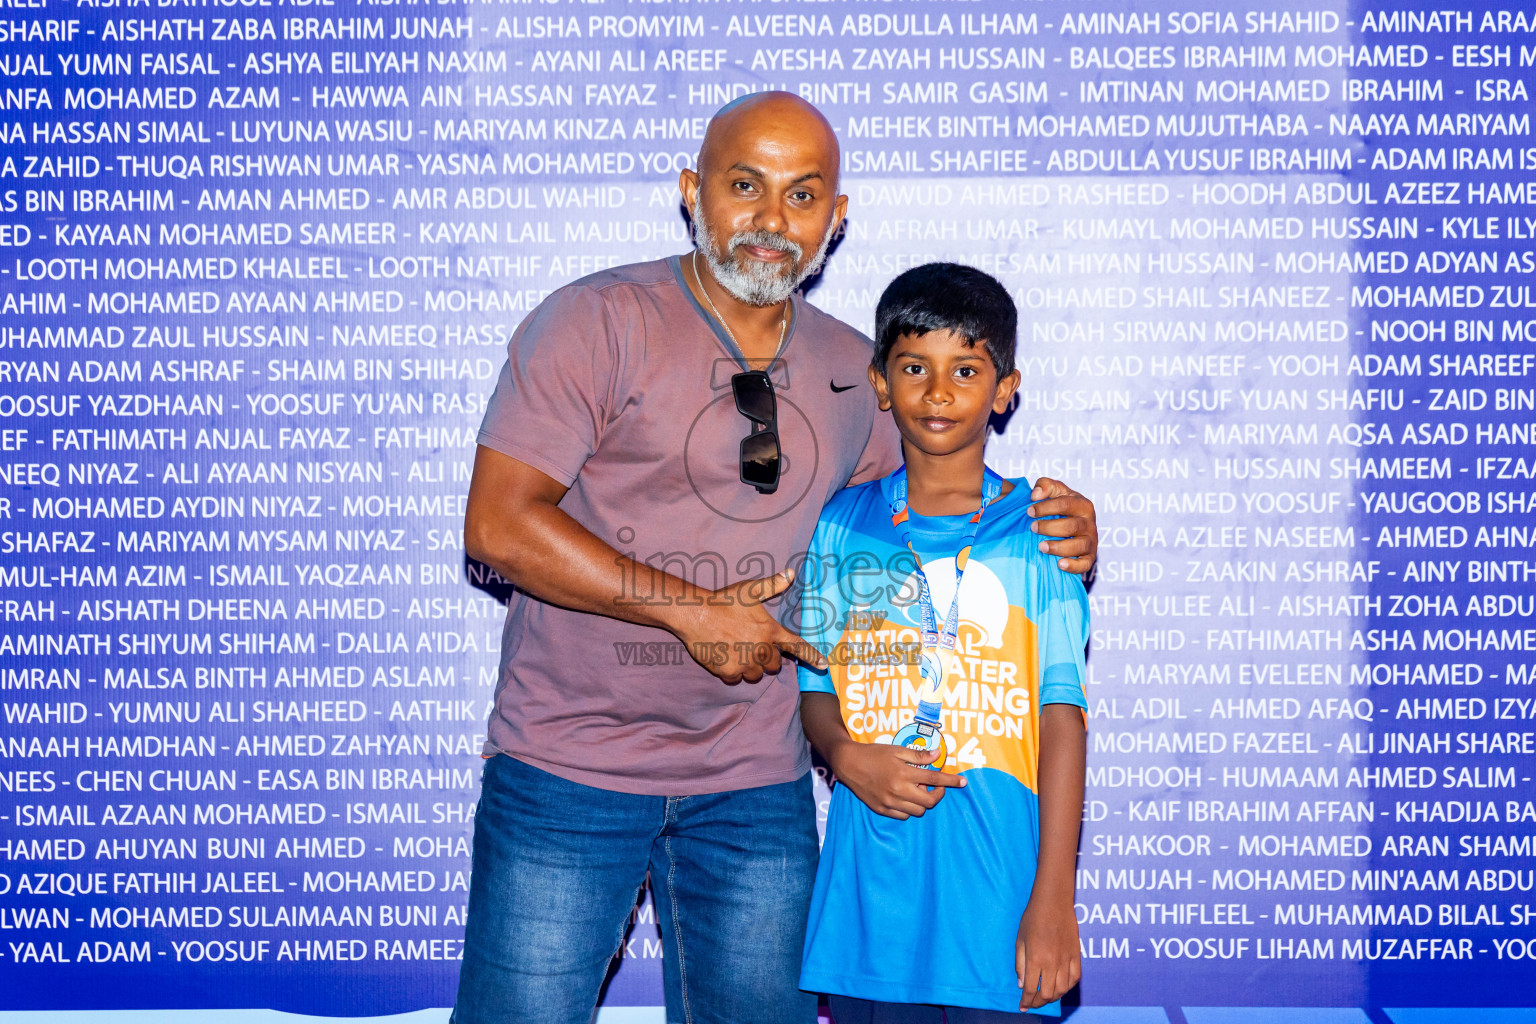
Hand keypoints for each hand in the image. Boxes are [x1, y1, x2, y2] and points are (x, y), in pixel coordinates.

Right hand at [669, 571, 826, 683]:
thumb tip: (790, 573)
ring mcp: (745, 663)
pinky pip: (736, 679)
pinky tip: (725, 657)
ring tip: (738, 651)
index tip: (824, 665)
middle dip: (767, 658)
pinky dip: (733, 672)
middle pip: (774, 665)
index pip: (797, 646)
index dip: (812, 656)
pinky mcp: (728, 671)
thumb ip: (772, 584)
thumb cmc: (724, 600)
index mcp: (770, 631)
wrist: (696, 614)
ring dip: (751, 667)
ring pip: (756, 675)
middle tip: (752, 646)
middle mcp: (761, 650)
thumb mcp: (750, 590)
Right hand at [828, 741, 964, 818]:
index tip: (963, 782)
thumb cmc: (874, 753)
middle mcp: (899, 790)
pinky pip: (903, 816)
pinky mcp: (882, 810)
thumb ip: (919, 755)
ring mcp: (890, 802)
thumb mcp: (897, 750)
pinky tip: (905, 797)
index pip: (935, 780)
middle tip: (935, 786)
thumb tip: (938, 755)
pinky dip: (909, 809)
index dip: (951, 781)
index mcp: (904, 773)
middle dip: (937, 795)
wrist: (849, 764)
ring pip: (918, 812)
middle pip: (929, 802)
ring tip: (916, 790)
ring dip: (923, 802)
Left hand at [1015, 897, 1080, 1010]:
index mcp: (1036, 958)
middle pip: (1048, 994)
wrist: (1053, 901)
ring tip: (1045, 996)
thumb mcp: (1020, 940)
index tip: (1022, 1006)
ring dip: (1053, 997)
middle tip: (1032, 1003)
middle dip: (1038, 1002)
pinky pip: (1075, 978)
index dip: (1026, 1001)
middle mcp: (1052, 962)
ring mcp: (1067, 959)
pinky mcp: (1077, 955)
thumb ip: (1020, 964)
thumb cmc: (1033, 917)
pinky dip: (1068, 987)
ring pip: (1063, 989)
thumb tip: (1022, 985)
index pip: (1031, 989)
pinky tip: (1060, 986)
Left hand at [1027, 477, 1097, 575]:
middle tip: (1032, 528)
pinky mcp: (1089, 558)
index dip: (1046, 507)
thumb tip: (1035, 495)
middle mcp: (1090, 523)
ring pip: (1078, 545)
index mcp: (1083, 505)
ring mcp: (1091, 541)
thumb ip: (1045, 485)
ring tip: (1041, 546)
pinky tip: (1059, 564)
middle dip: (1049, 527)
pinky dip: (1073, 566)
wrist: (1072, 526)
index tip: (1029, 511)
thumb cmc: (1060, 507)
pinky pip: (1085, 564)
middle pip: (1072, 526)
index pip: (1066, 504)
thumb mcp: (1055, 492)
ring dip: (1058, 547)